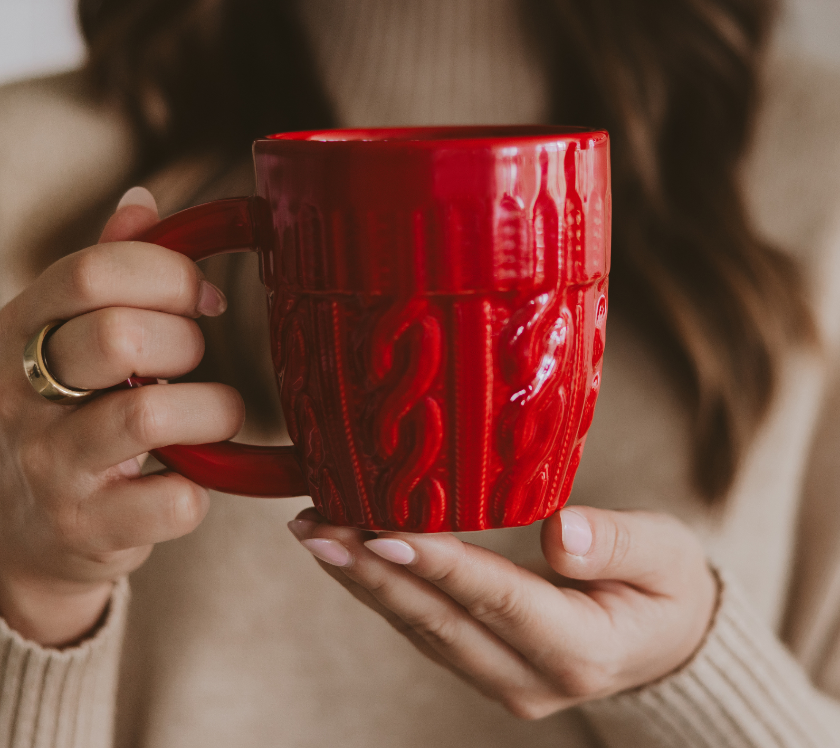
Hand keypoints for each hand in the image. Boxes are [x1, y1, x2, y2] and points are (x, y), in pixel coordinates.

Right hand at [0, 187, 243, 646]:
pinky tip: (191, 477)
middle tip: (197, 361)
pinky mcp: (88, 529)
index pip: (92, 273)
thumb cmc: (65, 419)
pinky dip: (202, 487)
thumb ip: (103, 274)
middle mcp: (22, 396)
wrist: (26, 534)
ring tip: (213, 415)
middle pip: (120, 336)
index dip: (168, 274)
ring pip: (150, 414)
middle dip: (187, 343)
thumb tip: (141, 203)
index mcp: (20, 332)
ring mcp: (51, 466)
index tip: (204, 297)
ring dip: (212, 410)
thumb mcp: (65, 339)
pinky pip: (174, 499)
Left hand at [288, 505, 717, 718]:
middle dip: (372, 570)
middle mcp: (532, 677)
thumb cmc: (667, 585)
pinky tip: (353, 555)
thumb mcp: (665, 556)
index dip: (436, 564)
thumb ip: (617, 544)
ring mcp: (504, 680)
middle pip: (439, 619)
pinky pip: (426, 629)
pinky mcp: (486, 668)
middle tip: (314, 527)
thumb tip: (560, 534)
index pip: (494, 598)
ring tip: (314, 534)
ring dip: (364, 580)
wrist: (667, 640)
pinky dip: (386, 589)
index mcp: (580, 649)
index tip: (378, 528)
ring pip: (421, 628)